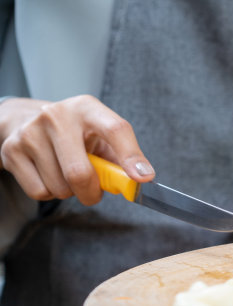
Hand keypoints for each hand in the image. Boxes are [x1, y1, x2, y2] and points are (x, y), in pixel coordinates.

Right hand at [0, 95, 154, 204]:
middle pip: (79, 172)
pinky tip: (49, 175)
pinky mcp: (12, 150)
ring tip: (67, 174)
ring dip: (70, 192)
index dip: (131, 156)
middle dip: (91, 193)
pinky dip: (50, 193)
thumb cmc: (74, 133)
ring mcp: (31, 132)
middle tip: (94, 192)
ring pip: (59, 187)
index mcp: (87, 108)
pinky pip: (40, 192)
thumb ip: (121, 157)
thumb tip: (140, 179)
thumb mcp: (100, 135)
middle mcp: (57, 115)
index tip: (143, 178)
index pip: (115, 129)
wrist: (26, 119)